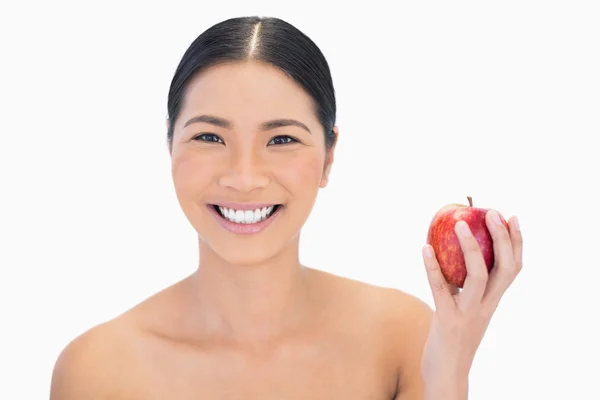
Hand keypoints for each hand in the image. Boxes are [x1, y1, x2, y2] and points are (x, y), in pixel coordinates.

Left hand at [420, 210, 522, 396]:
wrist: (447, 374)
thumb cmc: (452, 337)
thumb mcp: (464, 309)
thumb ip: (463, 288)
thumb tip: (450, 256)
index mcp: (493, 301)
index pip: (513, 268)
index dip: (516, 242)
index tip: (512, 217)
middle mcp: (486, 306)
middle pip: (504, 268)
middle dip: (502, 238)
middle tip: (492, 212)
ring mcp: (468, 313)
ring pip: (478, 276)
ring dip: (471, 247)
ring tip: (460, 223)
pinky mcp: (447, 320)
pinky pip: (440, 288)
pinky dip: (432, 266)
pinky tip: (424, 247)